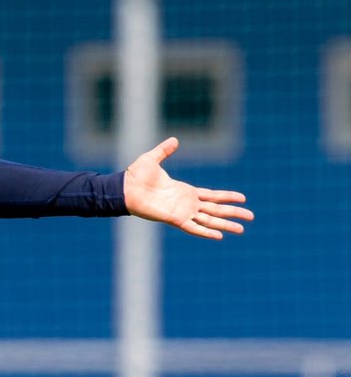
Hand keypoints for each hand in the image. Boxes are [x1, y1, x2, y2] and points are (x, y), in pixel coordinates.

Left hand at [123, 138, 251, 239]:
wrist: (124, 188)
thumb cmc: (136, 176)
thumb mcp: (153, 159)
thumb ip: (164, 151)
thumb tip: (174, 140)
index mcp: (185, 191)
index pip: (212, 195)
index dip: (227, 197)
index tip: (243, 199)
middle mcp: (187, 203)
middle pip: (216, 209)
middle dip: (234, 213)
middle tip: (251, 217)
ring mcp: (182, 212)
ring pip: (210, 219)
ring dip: (226, 224)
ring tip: (242, 229)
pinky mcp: (175, 219)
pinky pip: (194, 227)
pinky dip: (206, 231)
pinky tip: (219, 236)